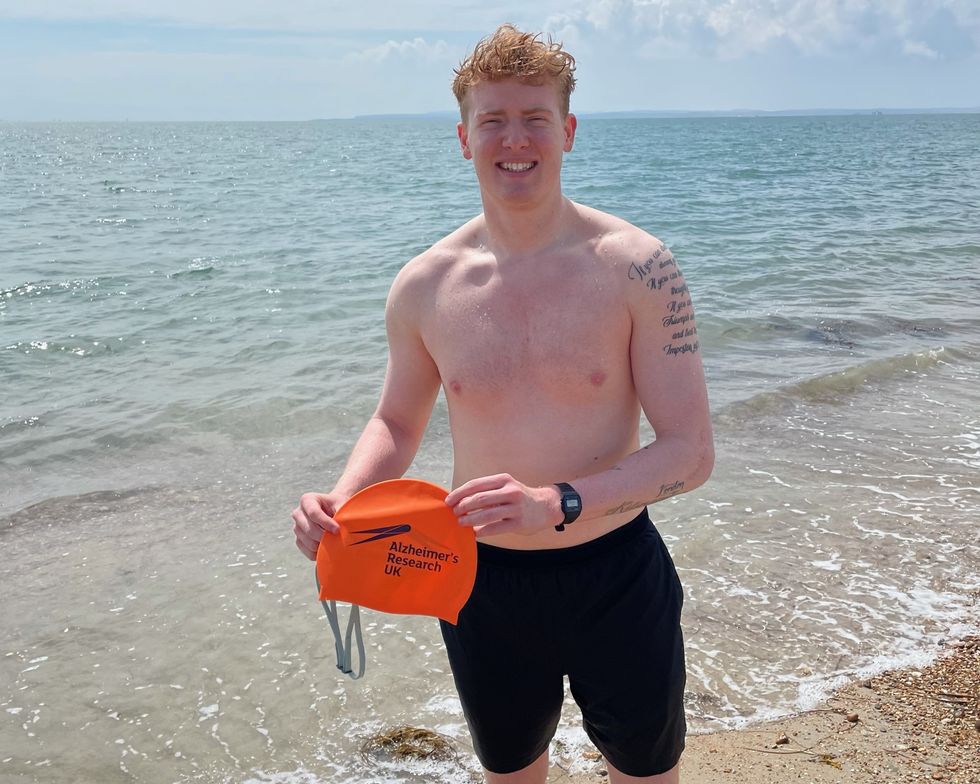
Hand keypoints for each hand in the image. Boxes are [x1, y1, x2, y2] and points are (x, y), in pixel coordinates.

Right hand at [292, 492, 343, 559]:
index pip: (313, 513)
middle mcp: (298, 513)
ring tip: (334, 540)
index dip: (326, 523)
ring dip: (322, 544)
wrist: (333, 509)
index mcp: (307, 500)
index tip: (337, 529)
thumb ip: (340, 514)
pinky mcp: (299, 540)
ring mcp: (297, 527)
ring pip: (309, 542)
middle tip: (337, 538)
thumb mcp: (340, 504)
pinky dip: (319, 553)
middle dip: (324, 536)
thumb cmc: (338, 506)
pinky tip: (328, 547)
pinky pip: (308, 551)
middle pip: (309, 529)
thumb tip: (340, 530)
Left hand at [445, 474, 560, 537]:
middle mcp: (510, 491)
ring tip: (461, 523)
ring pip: (486, 514)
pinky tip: (475, 533)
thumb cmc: (519, 497)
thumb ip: (487, 491)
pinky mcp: (519, 523)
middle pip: (479, 498)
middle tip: (454, 513)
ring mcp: (516, 507)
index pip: (476, 484)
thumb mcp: (505, 487)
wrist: (546, 506)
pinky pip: (495, 528)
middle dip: (463, 506)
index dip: (459, 493)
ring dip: (470, 519)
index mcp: (503, 480)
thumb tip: (460, 500)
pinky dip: (482, 531)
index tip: (448, 501)